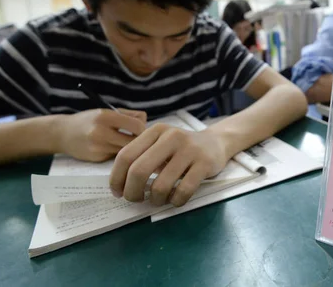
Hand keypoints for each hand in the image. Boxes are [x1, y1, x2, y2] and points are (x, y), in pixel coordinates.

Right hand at [57, 108, 146, 161]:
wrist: (62, 133)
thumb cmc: (88, 120)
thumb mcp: (106, 111)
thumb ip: (128, 115)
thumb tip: (146, 122)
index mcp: (105, 116)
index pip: (136, 126)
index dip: (143, 129)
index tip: (141, 130)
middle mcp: (101, 132)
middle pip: (133, 141)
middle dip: (139, 142)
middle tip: (139, 140)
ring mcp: (98, 147)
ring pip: (126, 151)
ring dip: (130, 149)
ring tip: (127, 144)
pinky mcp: (96, 158)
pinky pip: (116, 157)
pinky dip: (119, 155)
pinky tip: (113, 150)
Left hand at [109, 124, 228, 206]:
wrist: (216, 143)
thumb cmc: (180, 149)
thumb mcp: (160, 144)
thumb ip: (141, 158)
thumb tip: (120, 186)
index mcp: (155, 131)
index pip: (125, 156)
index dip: (116, 178)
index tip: (118, 192)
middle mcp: (171, 136)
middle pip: (139, 171)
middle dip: (132, 192)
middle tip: (136, 199)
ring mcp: (189, 149)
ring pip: (161, 185)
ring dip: (156, 200)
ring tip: (159, 199)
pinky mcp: (204, 164)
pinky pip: (183, 191)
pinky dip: (175, 201)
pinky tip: (175, 199)